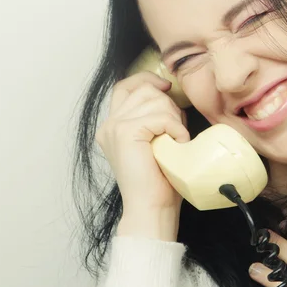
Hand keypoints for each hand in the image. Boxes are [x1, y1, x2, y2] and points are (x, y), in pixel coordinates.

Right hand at [95, 71, 189, 214]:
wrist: (151, 207)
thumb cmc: (160, 180)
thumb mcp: (157, 140)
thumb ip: (157, 117)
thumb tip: (172, 95)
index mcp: (113, 126)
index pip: (126, 85)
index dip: (147, 79)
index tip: (167, 87)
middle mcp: (109, 124)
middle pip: (144, 89)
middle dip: (169, 105)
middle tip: (176, 130)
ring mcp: (114, 127)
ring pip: (154, 99)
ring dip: (174, 118)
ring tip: (176, 140)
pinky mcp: (125, 132)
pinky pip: (160, 116)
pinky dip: (175, 128)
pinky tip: (177, 144)